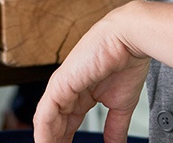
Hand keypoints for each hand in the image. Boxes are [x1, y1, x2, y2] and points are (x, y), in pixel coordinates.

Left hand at [33, 4, 150, 142]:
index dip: (67, 141)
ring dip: (48, 141)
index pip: (68, 124)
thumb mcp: (121, 105)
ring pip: (47, 122)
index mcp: (81, 93)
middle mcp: (68, 90)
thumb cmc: (126, 61)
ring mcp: (62, 86)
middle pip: (55, 125)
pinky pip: (45, 113)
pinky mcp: (59, 83)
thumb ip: (115, 127)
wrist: (129, 39)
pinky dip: (44, 132)